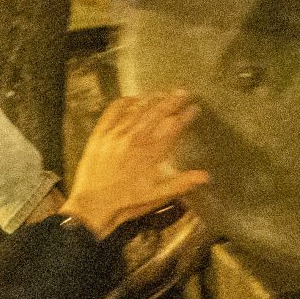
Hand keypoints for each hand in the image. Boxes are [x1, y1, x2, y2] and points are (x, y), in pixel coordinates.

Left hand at [63, 90, 208, 239]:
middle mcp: (134, 139)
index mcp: (150, 153)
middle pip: (157, 113)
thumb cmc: (127, 202)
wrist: (94, 205)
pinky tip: (132, 99)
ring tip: (164, 93)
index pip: (173, 128)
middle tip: (184, 93)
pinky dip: (124, 103)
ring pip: (138, 109)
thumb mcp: (157, 195)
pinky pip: (113, 111)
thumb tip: (205, 176)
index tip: (194, 109)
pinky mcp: (100, 134)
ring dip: (153, 99)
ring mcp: (116, 134)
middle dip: (173, 101)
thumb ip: (182, 183)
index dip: (185, 116)